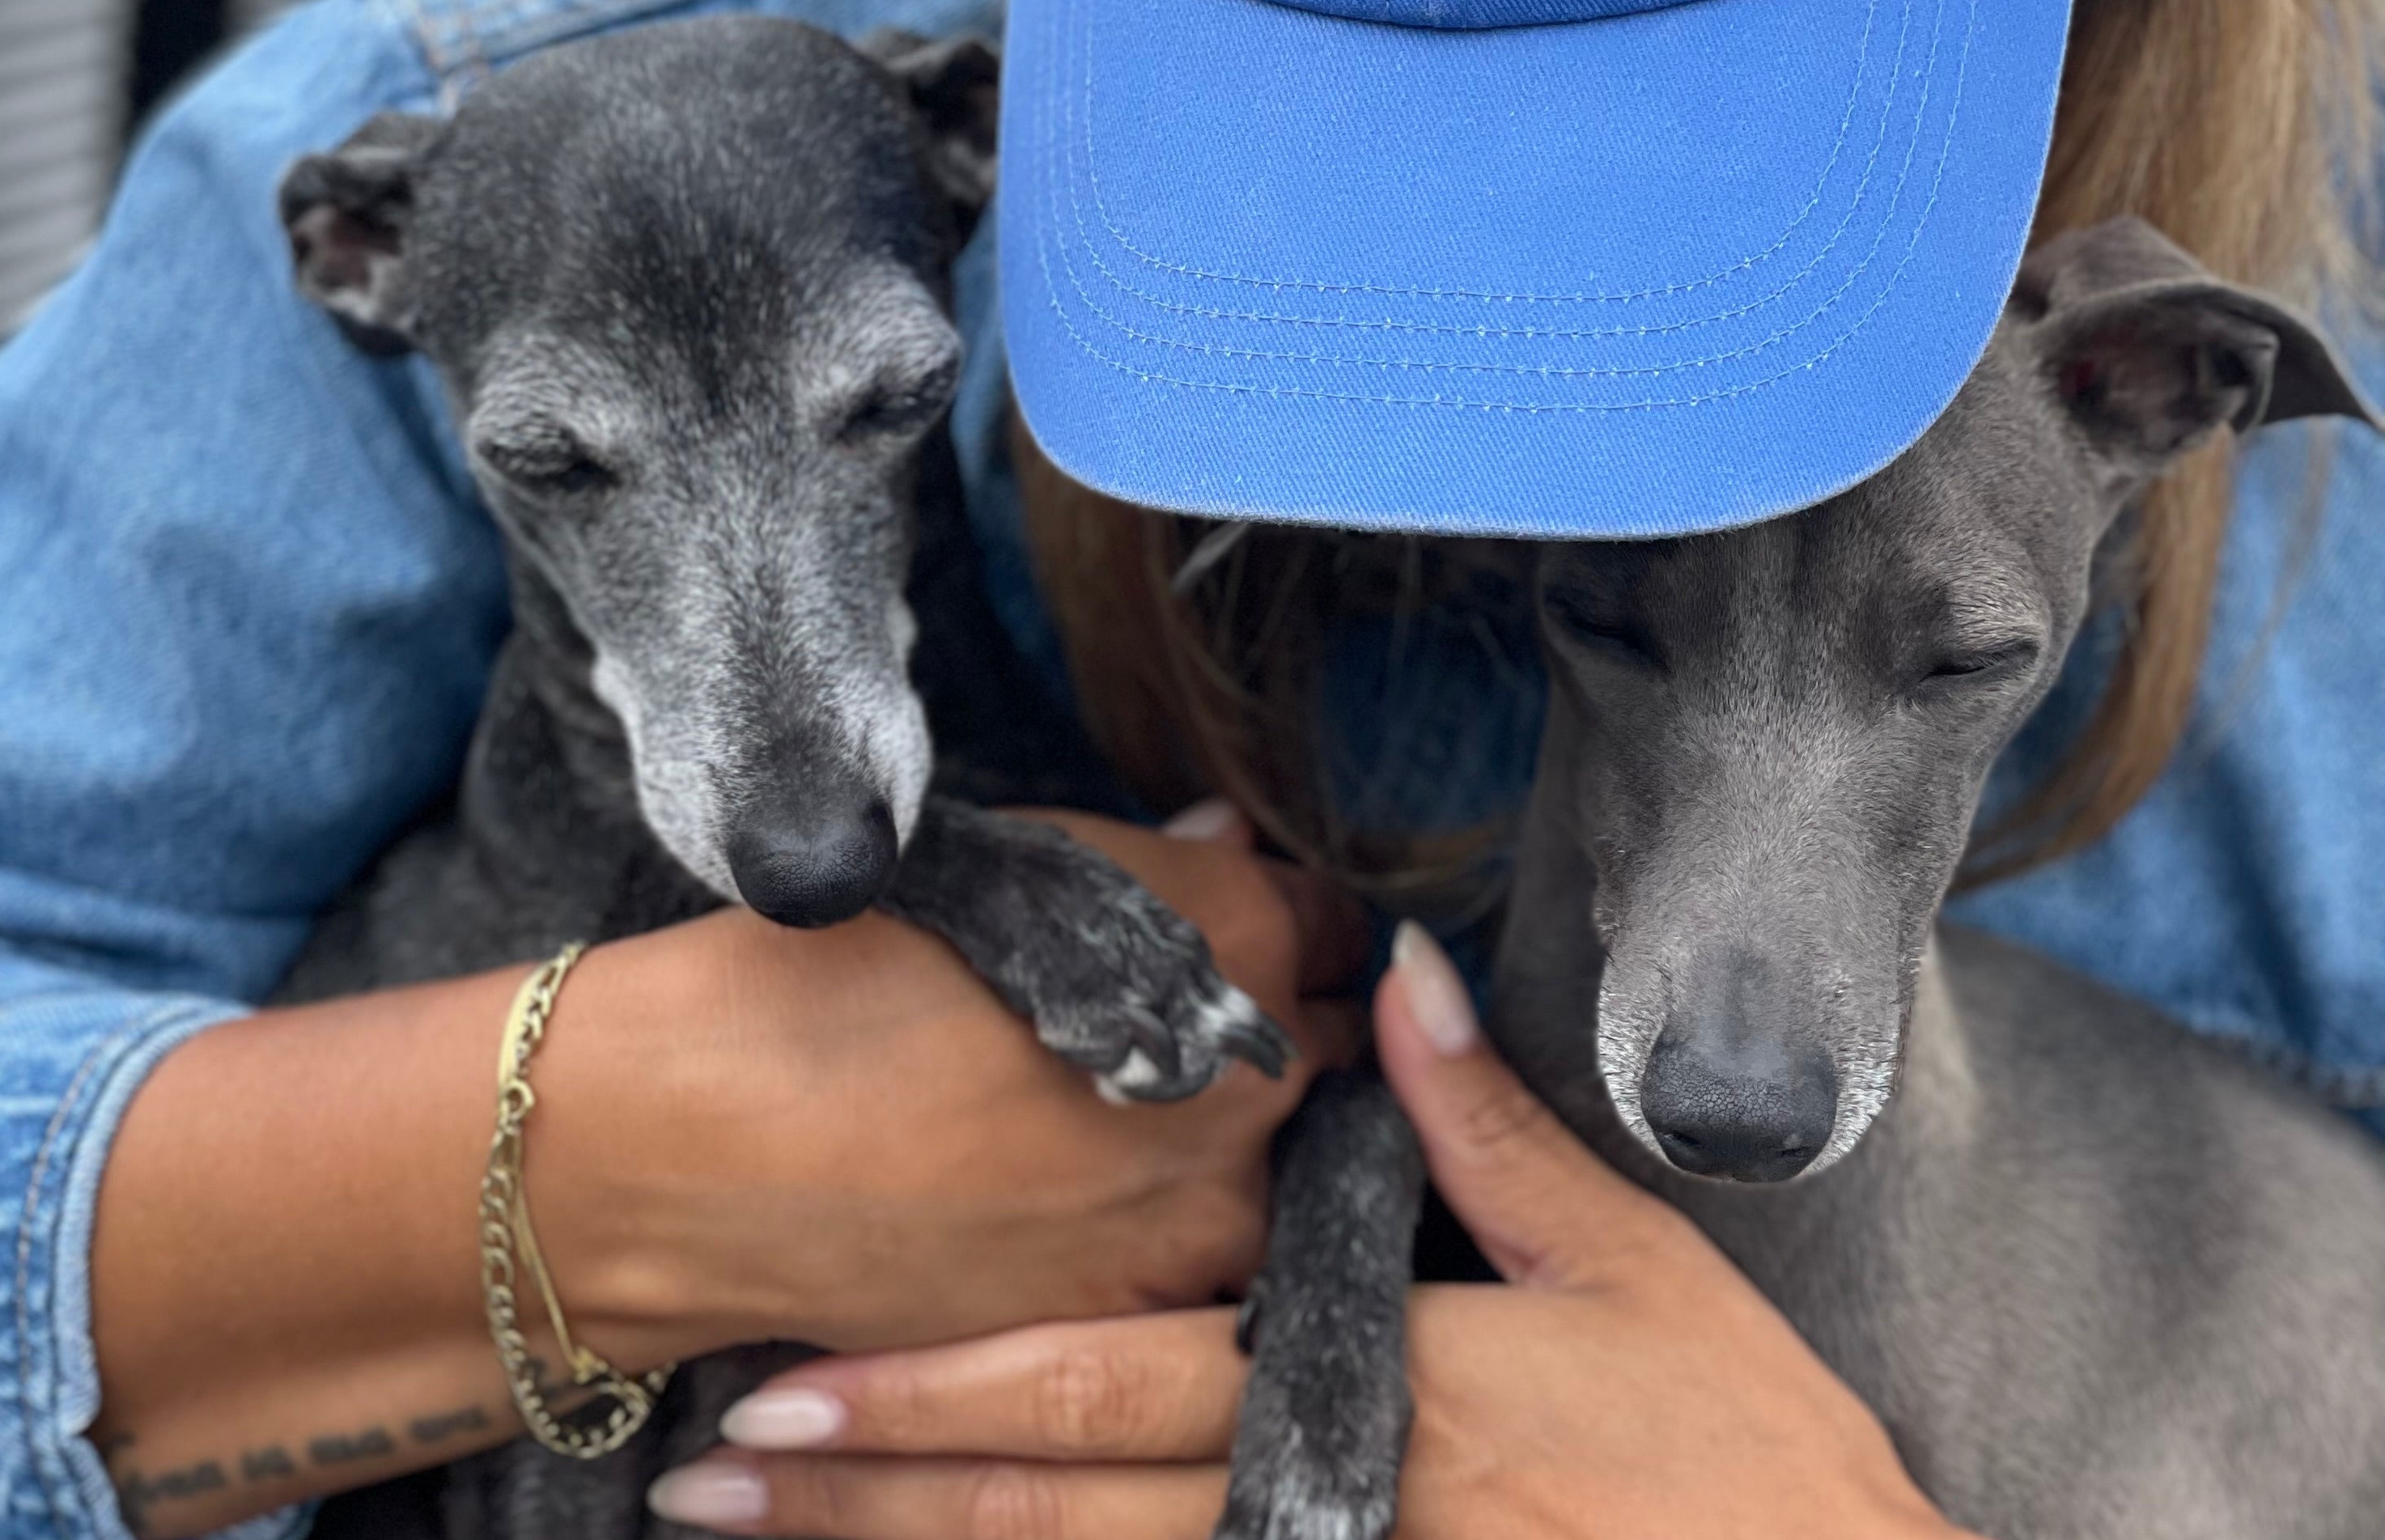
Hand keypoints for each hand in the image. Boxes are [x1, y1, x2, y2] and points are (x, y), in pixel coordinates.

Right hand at [533, 801, 1365, 1365]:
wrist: (705, 1143)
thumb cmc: (841, 967)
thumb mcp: (1005, 865)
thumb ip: (1154, 868)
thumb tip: (1226, 850)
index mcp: (1235, 934)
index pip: (1333, 920)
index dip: (1283, 920)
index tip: (1240, 933)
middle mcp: (1255, 1075)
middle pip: (1325, 1042)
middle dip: (1269, 1025)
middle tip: (1171, 1021)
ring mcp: (1206, 1211)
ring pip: (1273, 1161)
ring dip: (1226, 1137)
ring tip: (1108, 1117)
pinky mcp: (1140, 1312)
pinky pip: (1200, 1254)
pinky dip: (1164, 1223)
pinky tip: (1074, 1193)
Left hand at [645, 925, 1968, 1539]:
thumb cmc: (1743, 1452)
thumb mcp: (1628, 1263)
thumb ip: (1485, 1123)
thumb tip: (1395, 970)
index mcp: (1369, 1384)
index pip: (1109, 1385)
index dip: (942, 1387)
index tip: (795, 1376)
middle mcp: (1321, 1509)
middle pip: (1055, 1504)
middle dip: (874, 1490)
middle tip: (713, 1478)